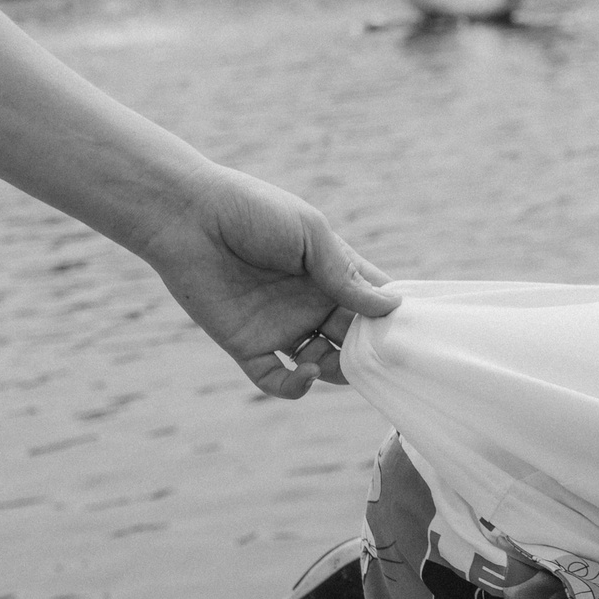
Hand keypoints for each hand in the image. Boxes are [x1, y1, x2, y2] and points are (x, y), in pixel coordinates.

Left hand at [138, 165, 396, 398]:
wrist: (188, 216)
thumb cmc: (253, 211)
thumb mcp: (311, 235)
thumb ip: (346, 276)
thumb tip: (392, 308)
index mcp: (332, 274)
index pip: (374, 304)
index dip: (393, 320)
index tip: (411, 333)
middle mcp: (311, 304)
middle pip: (354, 341)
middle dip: (370, 352)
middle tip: (382, 358)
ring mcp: (281, 327)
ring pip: (323, 366)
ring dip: (337, 372)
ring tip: (338, 362)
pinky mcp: (248, 346)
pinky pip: (277, 381)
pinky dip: (295, 386)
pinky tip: (303, 372)